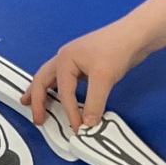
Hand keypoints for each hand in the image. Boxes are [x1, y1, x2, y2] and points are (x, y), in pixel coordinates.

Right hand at [24, 18, 147, 130]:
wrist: (136, 34)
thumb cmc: (116, 51)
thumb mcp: (104, 78)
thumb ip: (93, 103)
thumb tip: (87, 125)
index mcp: (64, 60)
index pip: (63, 93)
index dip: (70, 113)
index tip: (77, 130)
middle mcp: (64, 59)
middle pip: (42, 80)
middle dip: (36, 99)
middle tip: (37, 119)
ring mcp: (73, 60)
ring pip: (50, 78)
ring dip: (41, 92)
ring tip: (29, 103)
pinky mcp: (84, 63)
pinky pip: (64, 79)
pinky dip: (56, 89)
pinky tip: (57, 95)